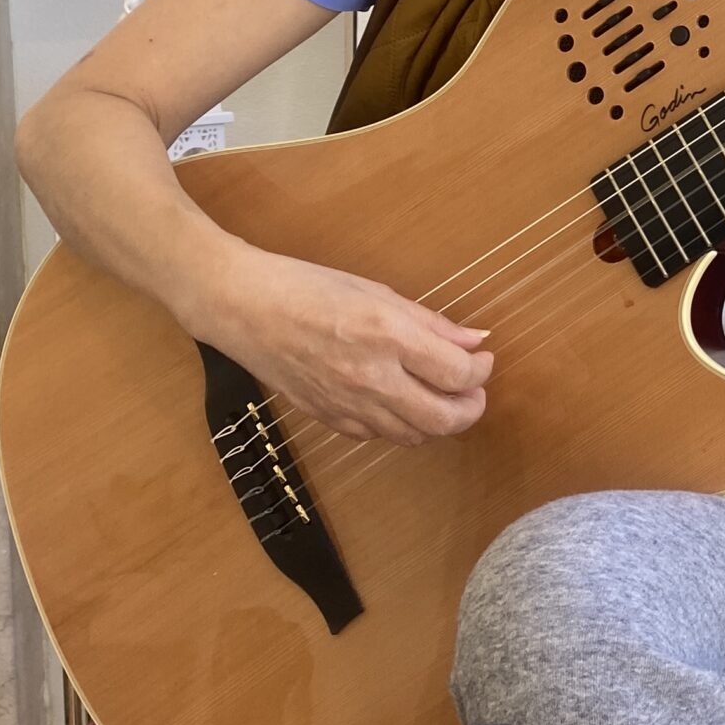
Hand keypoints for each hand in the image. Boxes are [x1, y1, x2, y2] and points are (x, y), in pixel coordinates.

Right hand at [202, 250, 494, 446]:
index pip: (458, 374)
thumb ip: (431, 323)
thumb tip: (474, 341)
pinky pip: (378, 436)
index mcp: (388, 336)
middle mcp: (371, 377)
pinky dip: (400, 426)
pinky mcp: (328, 419)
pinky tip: (400, 402)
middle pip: (444, 420)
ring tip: (441, 397)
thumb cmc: (308, 288)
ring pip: (413, 436)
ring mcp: (347, 404)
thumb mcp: (378, 293)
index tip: (481, 359)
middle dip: (470, 409)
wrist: (243, 308)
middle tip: (472, 391)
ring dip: (438, 421)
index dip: (481, 371)